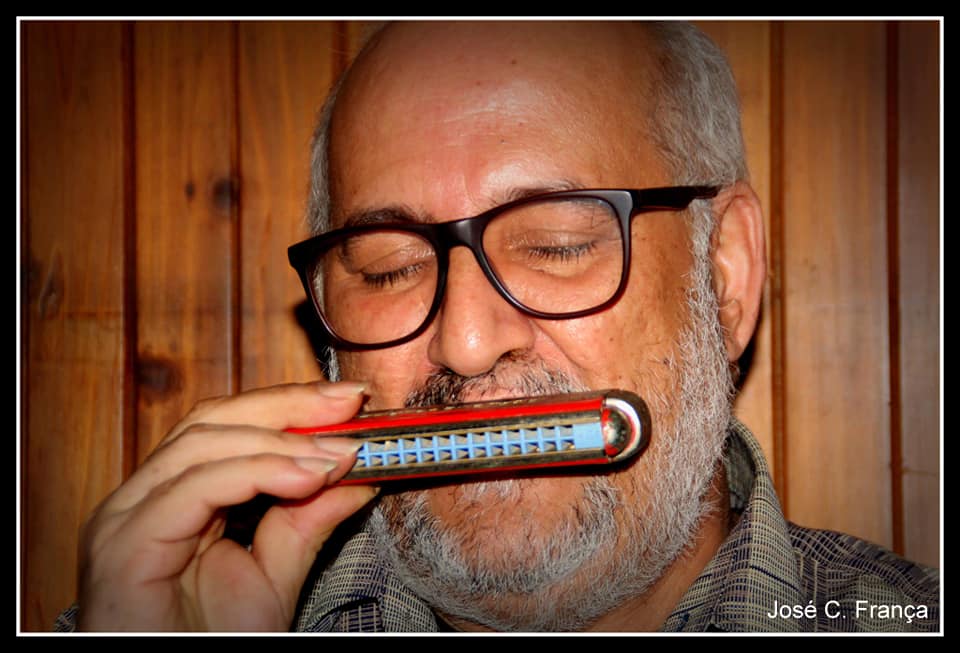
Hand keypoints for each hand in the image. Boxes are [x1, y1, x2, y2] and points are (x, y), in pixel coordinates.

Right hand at [76, 382, 377, 631]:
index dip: (291, 405)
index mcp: (172, 497)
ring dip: (283, 440)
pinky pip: (195, 488)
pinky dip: (257, 472)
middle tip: (348, 404)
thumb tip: (357, 477)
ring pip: (204, 443)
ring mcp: (127, 519)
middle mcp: (142, 499)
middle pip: (215, 420)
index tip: (350, 402)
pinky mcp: (125, 546)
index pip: (231, 425)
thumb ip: (308, 522)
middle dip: (289, 405)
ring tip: (337, 454)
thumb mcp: (275, 573)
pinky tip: (306, 478)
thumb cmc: (208, 643)